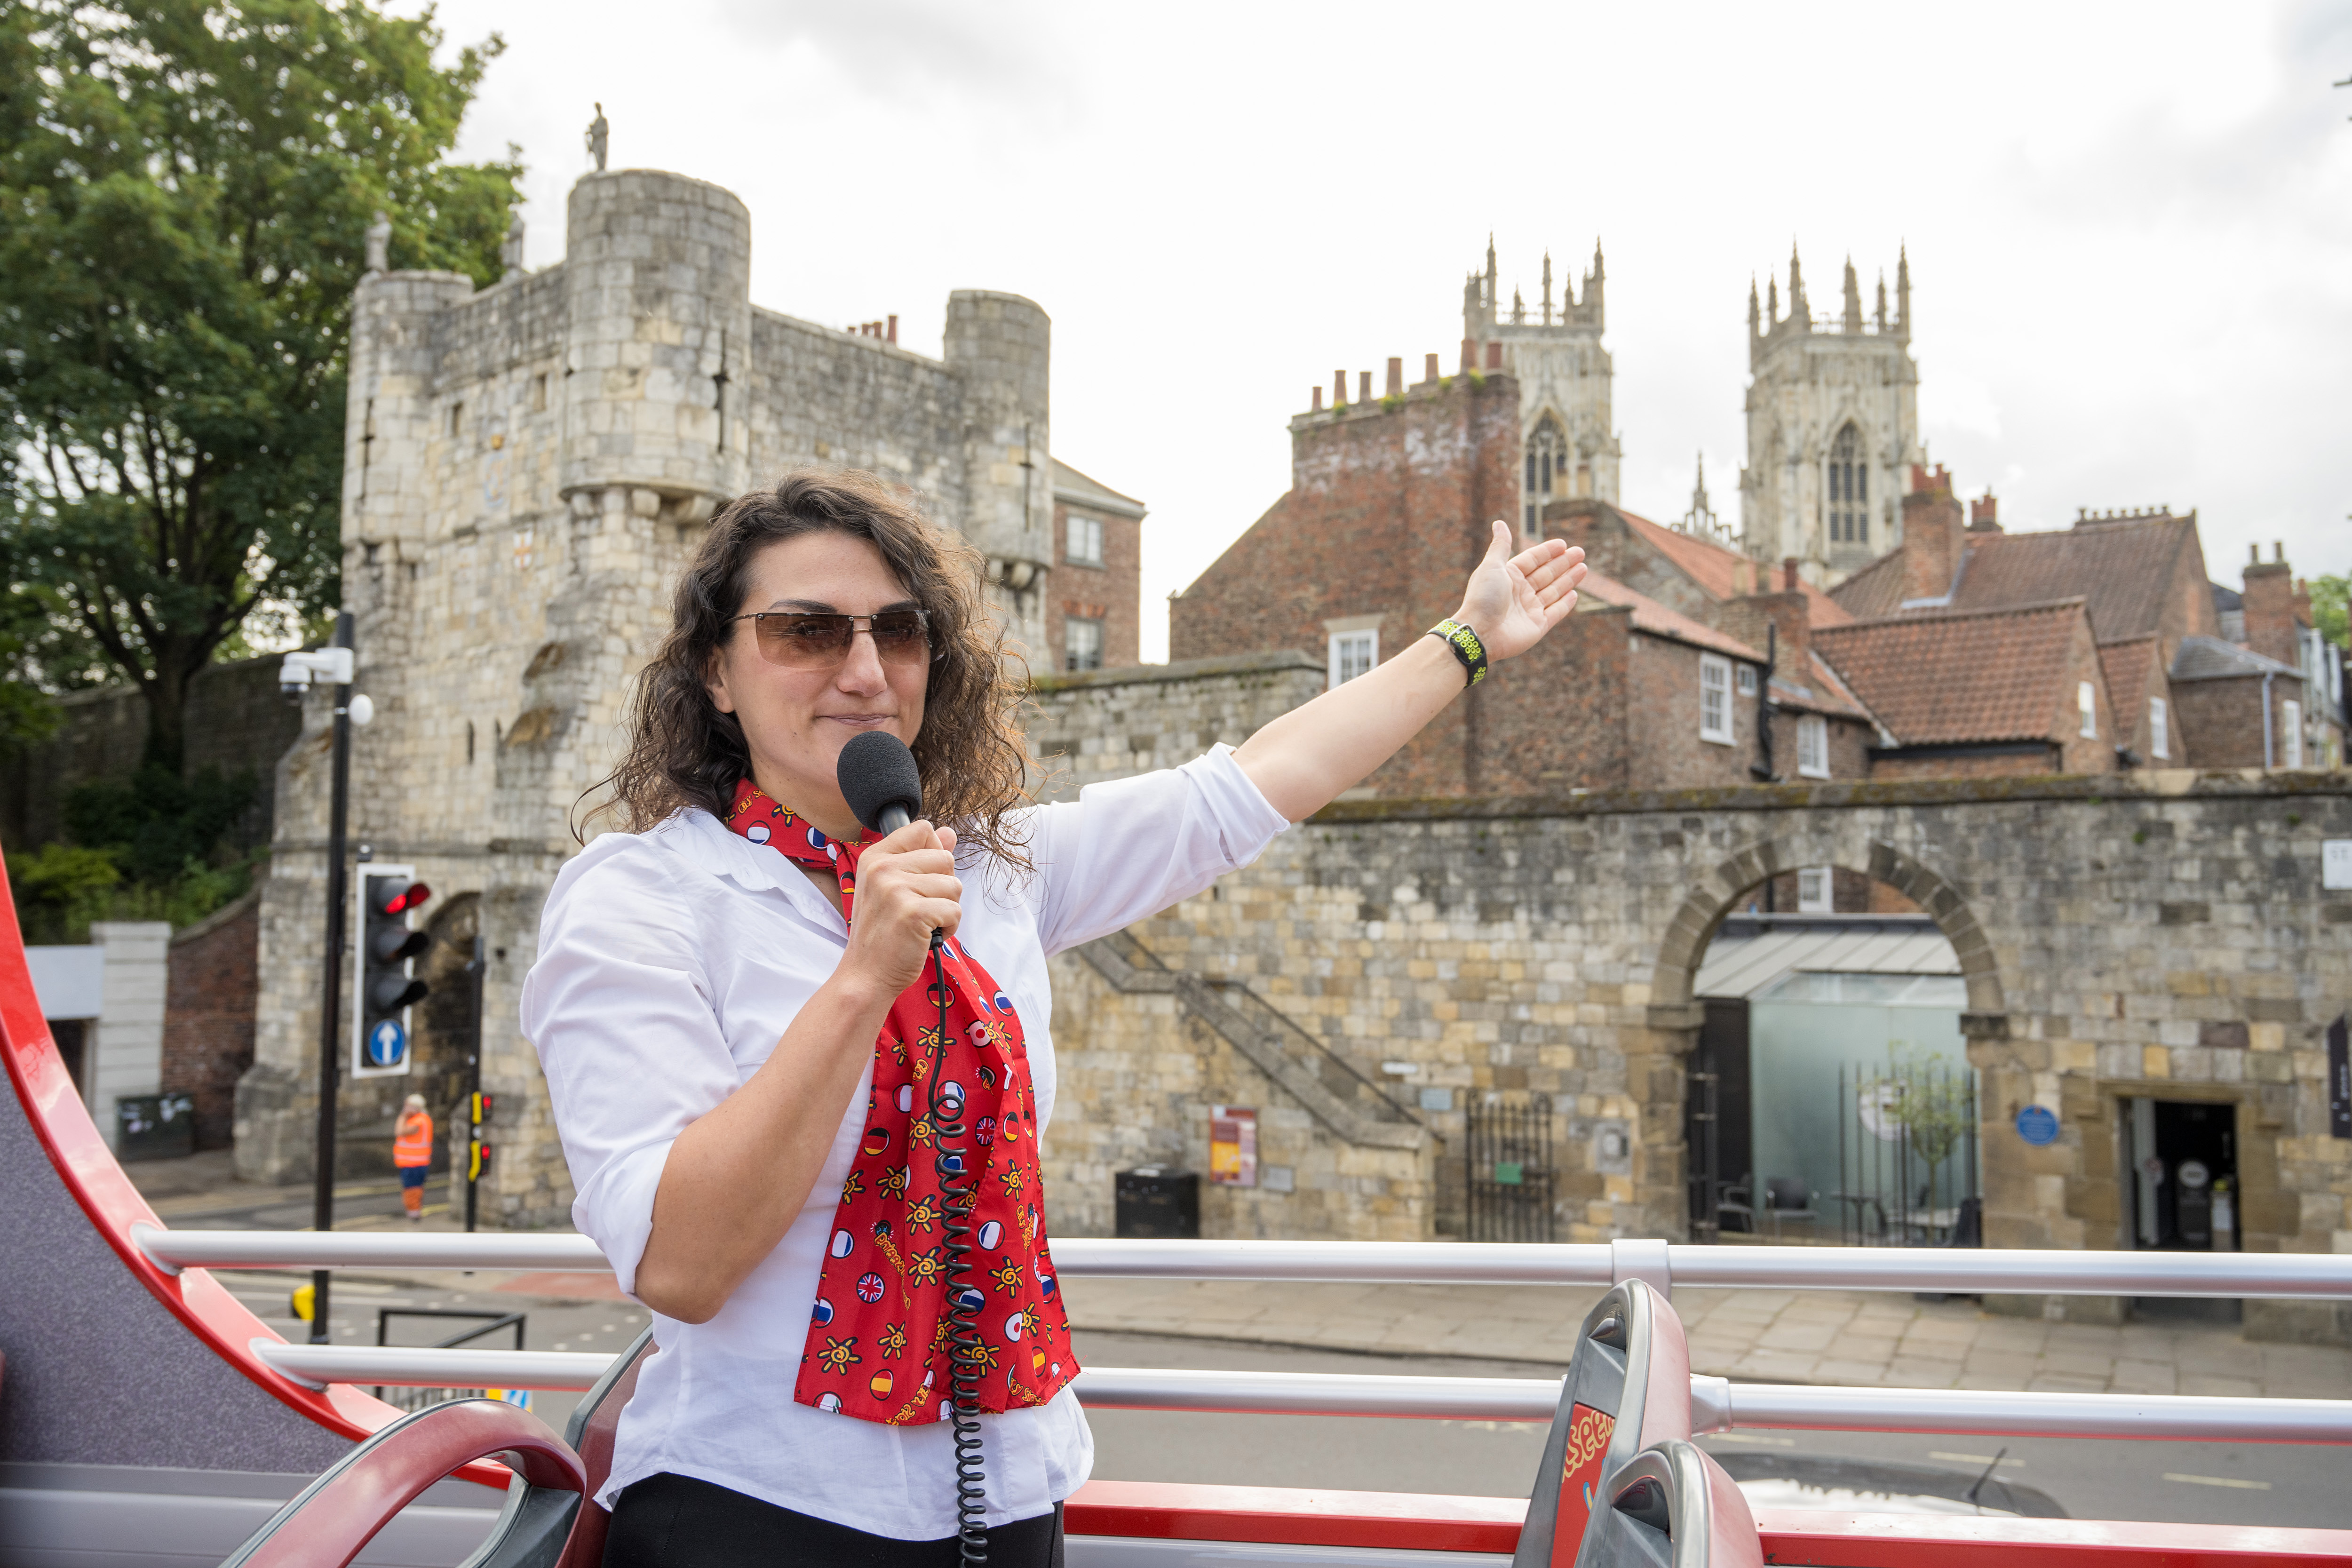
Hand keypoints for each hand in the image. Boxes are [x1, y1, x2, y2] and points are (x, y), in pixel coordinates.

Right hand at [838, 819, 961, 999]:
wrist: (866, 974)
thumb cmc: (882, 932)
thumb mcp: (893, 887)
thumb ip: (921, 856)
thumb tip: (949, 832)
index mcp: (875, 857)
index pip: (923, 829)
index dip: (934, 854)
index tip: (921, 880)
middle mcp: (883, 868)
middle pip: (945, 858)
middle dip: (943, 887)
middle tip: (921, 908)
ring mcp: (895, 889)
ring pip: (954, 885)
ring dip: (947, 909)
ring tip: (923, 924)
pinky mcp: (912, 913)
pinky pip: (954, 910)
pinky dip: (949, 927)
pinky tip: (928, 936)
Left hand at [1452, 521, 1584, 661]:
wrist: (1481, 633)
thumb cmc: (1483, 598)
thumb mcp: (1491, 566)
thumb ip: (1500, 546)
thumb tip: (1499, 523)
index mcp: (1509, 576)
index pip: (1533, 560)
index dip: (1548, 552)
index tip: (1563, 544)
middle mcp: (1520, 592)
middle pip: (1546, 574)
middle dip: (1563, 563)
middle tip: (1580, 552)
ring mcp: (1530, 609)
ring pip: (1554, 591)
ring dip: (1568, 580)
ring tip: (1583, 568)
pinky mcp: (1538, 626)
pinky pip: (1555, 613)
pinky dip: (1565, 604)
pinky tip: (1574, 594)